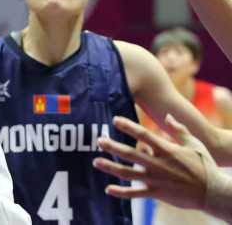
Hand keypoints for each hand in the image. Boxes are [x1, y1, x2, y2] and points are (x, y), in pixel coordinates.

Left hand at [93, 114, 210, 209]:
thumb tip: (168, 115)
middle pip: (131, 153)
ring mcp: (156, 180)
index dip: (128, 126)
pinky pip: (135, 194)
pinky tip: (108, 189)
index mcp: (167, 150)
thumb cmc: (205, 167)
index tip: (114, 119)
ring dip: (111, 167)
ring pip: (128, 173)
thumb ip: (179, 130)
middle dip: (113, 147)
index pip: (144, 135)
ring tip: (96, 162)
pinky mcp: (157, 194)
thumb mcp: (194, 145)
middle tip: (98, 140)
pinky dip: (121, 192)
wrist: (213, 193)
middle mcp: (159, 164)